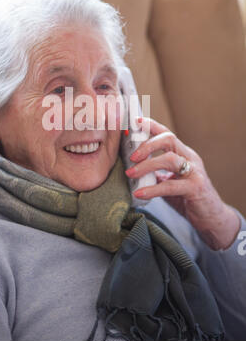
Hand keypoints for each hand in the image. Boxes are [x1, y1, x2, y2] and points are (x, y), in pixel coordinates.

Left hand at [125, 117, 240, 250]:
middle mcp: (190, 158)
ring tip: (130, 173)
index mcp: (183, 154)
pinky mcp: (196, 188)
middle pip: (168, 139)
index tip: (134, 122)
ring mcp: (195, 172)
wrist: (211, 218)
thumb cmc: (187, 198)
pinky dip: (152, 189)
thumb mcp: (168, 181)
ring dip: (147, 165)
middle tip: (131, 156)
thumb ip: (155, 173)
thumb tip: (131, 168)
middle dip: (147, 144)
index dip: (151, 125)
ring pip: (169, 159)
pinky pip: (170, 185)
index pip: (166, 133)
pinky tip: (139, 193)